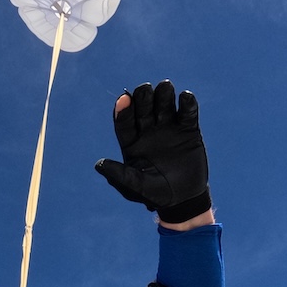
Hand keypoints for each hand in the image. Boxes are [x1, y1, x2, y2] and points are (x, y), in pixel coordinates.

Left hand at [95, 80, 211, 223]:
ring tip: (165, 87)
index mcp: (131, 142)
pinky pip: (188, 112)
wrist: (184, 199)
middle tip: (146, 89)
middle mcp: (148, 130)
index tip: (124, 98)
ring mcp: (168, 128)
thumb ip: (120, 175)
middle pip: (144, 108)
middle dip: (144, 97)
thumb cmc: (155, 195)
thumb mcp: (135, 188)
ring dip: (164, 94)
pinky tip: (185, 97)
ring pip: (164, 105)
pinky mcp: (188, 129)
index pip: (124, 122)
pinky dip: (188, 103)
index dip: (123, 110)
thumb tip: (99, 165)